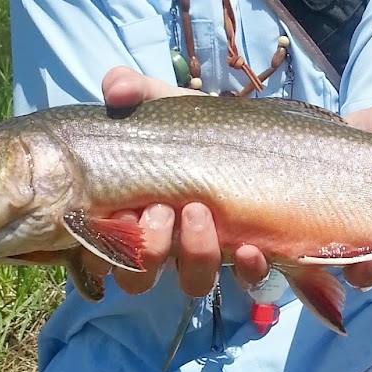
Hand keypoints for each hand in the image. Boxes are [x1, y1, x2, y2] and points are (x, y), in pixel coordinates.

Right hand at [92, 68, 268, 295]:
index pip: (100, 250)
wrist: (271, 139)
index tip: (114, 212)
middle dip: (147, 250)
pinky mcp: (252, 261)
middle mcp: (167, 244)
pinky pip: (247, 282)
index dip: (101, 244)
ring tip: (200, 212)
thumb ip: (136, 91)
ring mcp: (209, 255)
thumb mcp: (169, 103)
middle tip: (159, 210)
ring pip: (191, 282)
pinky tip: (249, 247)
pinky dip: (246, 268)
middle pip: (138, 278)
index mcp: (134, 213)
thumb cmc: (205, 128)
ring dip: (193, 254)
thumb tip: (115, 88)